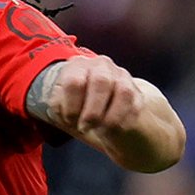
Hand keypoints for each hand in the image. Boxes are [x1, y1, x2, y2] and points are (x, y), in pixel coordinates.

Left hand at [29, 55, 183, 172]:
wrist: (98, 106)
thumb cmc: (74, 104)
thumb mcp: (60, 104)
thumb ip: (58, 106)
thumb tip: (62, 111)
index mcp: (77, 64)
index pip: (74, 81)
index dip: (71, 105)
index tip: (69, 121)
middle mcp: (101, 65)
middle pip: (101, 82)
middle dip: (92, 111)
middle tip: (84, 128)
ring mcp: (121, 75)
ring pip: (122, 92)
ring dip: (109, 117)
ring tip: (99, 130)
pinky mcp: (136, 91)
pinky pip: (134, 106)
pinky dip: (122, 121)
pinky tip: (111, 130)